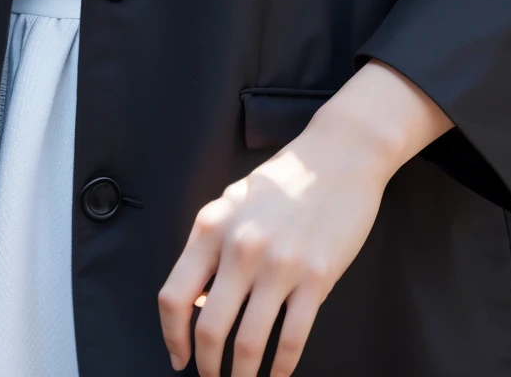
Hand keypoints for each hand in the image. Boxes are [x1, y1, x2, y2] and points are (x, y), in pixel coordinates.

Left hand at [157, 61, 450, 376]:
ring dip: (241, 376)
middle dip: (207, 367)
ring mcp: (279, 264)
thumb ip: (212, 246)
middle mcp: (240, 247)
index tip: (178, 357)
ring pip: (248, 343)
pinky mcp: (316, 277)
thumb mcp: (234, 202)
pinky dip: (281, 368)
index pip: (174, 295)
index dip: (171, 336)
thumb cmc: (285, 180)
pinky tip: (277, 376)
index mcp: (212, 226)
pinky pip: (291, 339)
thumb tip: (200, 301)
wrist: (339, 155)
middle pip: (209, 329)